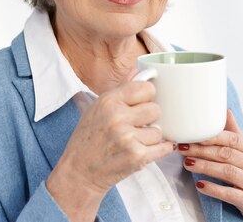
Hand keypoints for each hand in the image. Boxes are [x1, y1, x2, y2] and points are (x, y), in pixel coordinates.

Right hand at [46, 78, 174, 220]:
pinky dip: (158, 150)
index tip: (143, 103)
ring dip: (150, 137)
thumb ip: (121, 89)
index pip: (146, 88)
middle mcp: (118, 116)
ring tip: (134, 141)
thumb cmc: (88, 139)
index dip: (147, 96)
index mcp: (108, 100)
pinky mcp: (137, 156)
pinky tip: (146, 149)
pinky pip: (163, 147)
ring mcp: (128, 137)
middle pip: (156, 109)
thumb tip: (140, 70)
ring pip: (159, 130)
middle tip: (137, 126)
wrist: (79, 172)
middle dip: (149, 118)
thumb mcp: (97, 108)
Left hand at [178, 109, 242, 221]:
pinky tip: (200, 185)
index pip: (233, 139)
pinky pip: (230, 194)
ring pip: (227, 172)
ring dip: (205, 167)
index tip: (195, 134)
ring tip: (188, 163)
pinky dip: (214, 189)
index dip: (213, 136)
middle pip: (226, 154)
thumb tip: (225, 111)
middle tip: (184, 148)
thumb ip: (236, 133)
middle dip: (203, 150)